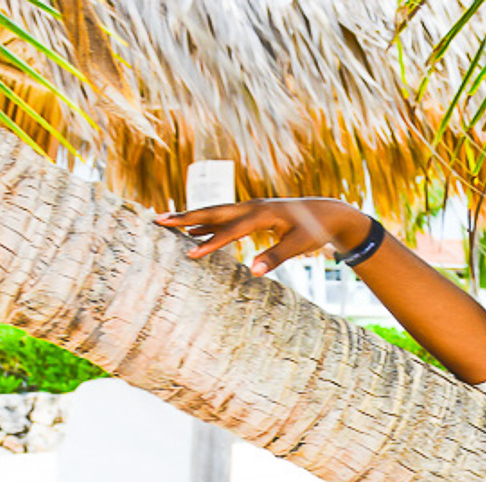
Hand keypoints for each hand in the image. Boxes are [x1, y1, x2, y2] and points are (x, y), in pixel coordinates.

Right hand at [154, 198, 365, 276]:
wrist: (327, 212)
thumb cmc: (315, 230)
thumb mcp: (300, 245)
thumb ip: (275, 257)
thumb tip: (253, 272)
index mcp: (262, 213)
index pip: (232, 230)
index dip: (211, 242)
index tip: (191, 253)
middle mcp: (252, 206)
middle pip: (214, 212)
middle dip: (185, 217)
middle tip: (158, 220)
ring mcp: (250, 208)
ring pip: (216, 213)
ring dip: (191, 218)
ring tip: (166, 223)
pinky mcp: (251, 214)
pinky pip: (224, 218)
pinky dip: (207, 224)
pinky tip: (193, 231)